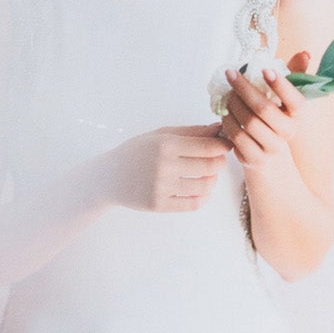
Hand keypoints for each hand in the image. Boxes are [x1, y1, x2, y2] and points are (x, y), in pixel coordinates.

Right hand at [110, 125, 228, 213]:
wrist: (108, 177)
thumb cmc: (136, 152)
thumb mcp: (159, 136)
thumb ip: (190, 132)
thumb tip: (218, 127)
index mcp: (165, 145)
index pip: (207, 147)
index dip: (222, 146)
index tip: (226, 145)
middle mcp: (164, 166)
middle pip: (210, 167)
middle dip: (219, 162)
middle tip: (217, 159)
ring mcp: (162, 187)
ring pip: (205, 186)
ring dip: (212, 180)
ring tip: (207, 175)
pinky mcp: (159, 205)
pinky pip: (194, 203)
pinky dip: (203, 197)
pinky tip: (200, 190)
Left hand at [218, 66, 307, 186]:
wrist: (273, 166)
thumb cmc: (277, 125)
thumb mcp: (286, 103)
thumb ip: (294, 77)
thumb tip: (304, 53)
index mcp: (298, 118)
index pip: (296, 102)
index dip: (282, 86)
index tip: (265, 70)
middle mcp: (288, 133)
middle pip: (264, 109)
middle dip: (244, 88)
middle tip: (230, 74)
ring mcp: (272, 148)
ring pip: (248, 123)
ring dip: (233, 104)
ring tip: (226, 93)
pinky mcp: (255, 159)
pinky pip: (237, 138)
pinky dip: (227, 122)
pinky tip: (224, 113)